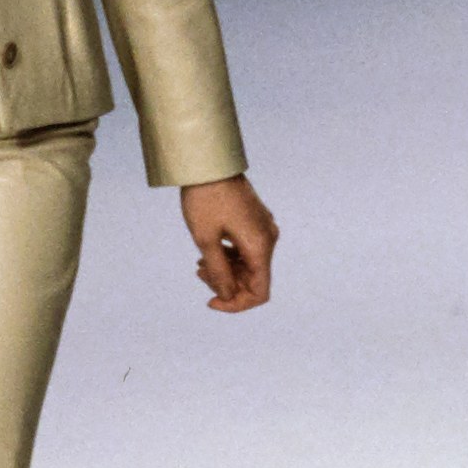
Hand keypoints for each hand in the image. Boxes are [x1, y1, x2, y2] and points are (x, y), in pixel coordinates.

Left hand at [180, 174, 276, 311]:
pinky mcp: (255, 219)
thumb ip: (218, 272)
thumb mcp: (206, 240)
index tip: (211, 301)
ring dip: (226, 270)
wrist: (208, 163)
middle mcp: (268, 238)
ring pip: (249, 264)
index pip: (260, 292)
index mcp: (260, 245)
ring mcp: (263, 227)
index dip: (237, 304)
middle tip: (199, 273)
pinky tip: (209, 253)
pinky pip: (247, 248)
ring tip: (200, 264)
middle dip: (227, 284)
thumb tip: (226, 296)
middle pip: (254, 278)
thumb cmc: (204, 199)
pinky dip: (229, 256)